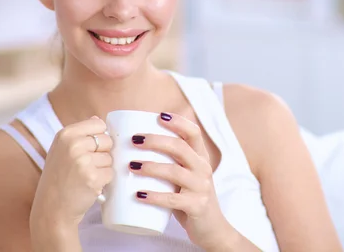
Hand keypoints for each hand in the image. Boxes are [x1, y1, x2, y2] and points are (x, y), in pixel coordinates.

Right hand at [30, 116, 113, 230]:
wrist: (51, 210)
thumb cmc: (58, 180)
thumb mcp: (60, 151)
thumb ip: (79, 134)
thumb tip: (97, 119)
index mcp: (66, 134)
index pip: (99, 124)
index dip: (99, 137)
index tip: (89, 149)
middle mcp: (73, 145)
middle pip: (107, 140)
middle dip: (102, 154)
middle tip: (86, 166)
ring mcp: (83, 161)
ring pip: (110, 158)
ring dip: (103, 169)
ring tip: (86, 177)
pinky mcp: (92, 178)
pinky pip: (111, 173)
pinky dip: (104, 181)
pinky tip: (90, 186)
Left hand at [128, 112, 233, 249]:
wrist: (212, 228)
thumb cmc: (190, 198)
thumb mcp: (186, 176)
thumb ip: (170, 163)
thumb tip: (134, 149)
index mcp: (200, 158)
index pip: (194, 132)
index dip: (178, 122)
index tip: (158, 115)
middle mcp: (203, 169)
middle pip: (180, 147)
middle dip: (156, 141)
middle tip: (135, 140)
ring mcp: (201, 187)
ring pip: (174, 171)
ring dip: (151, 167)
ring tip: (131, 166)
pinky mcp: (196, 206)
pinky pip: (172, 199)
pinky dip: (154, 196)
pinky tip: (139, 195)